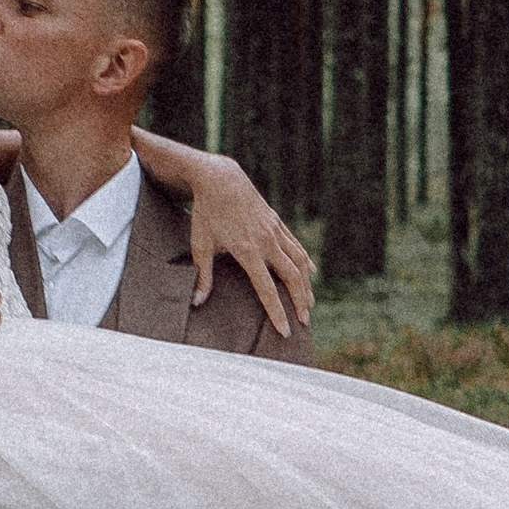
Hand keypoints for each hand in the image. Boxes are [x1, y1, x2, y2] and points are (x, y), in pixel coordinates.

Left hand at [184, 157, 314, 333]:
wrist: (220, 178)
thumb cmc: (206, 212)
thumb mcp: (200, 244)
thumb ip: (202, 275)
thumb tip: (197, 302)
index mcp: (247, 250)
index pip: (266, 288)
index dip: (277, 312)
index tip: (285, 330)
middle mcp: (266, 241)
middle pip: (291, 277)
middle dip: (300, 302)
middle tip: (305, 322)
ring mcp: (274, 230)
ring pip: (299, 261)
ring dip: (306, 284)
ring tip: (310, 304)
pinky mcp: (276, 222)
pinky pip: (296, 245)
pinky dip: (305, 261)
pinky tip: (311, 273)